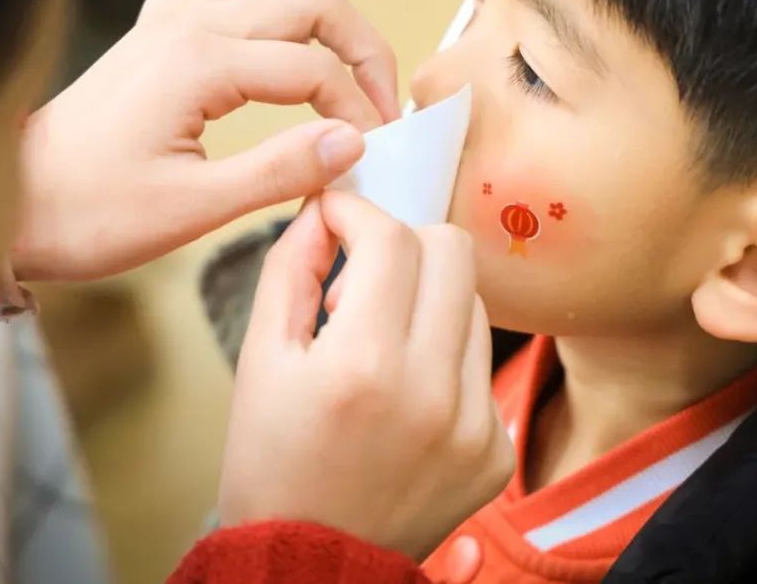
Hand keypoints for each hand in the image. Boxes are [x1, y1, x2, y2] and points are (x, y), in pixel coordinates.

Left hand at [13, 0, 398, 280]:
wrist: (12, 206)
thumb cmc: (90, 214)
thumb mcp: (193, 208)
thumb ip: (280, 170)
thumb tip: (354, 143)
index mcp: (201, 64)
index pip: (316, 72)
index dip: (360, 111)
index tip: (377, 152)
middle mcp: (188, 24)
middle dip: (360, 48)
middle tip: (377, 104)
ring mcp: (167, 19)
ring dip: (305, 4)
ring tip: (323, 61)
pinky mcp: (152, 32)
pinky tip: (256, 46)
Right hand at [218, 191, 514, 560]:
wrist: (310, 565)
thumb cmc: (271, 463)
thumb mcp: (259, 361)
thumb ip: (289, 269)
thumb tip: (323, 208)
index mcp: (363, 366)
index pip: (391, 238)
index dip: (357, 212)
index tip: (335, 217)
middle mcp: (432, 392)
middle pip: (453, 250)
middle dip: (403, 243)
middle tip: (361, 279)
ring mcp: (475, 424)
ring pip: (472, 302)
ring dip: (425, 300)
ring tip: (379, 342)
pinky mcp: (496, 450)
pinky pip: (480, 361)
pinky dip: (443, 355)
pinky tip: (405, 392)